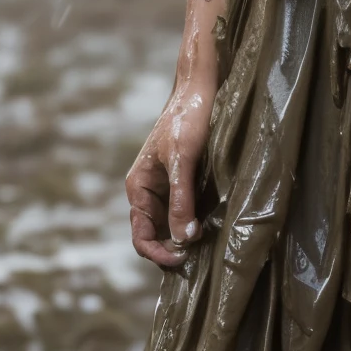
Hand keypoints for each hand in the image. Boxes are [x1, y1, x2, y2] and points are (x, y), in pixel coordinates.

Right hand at [126, 75, 214, 269]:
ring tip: (208, 247)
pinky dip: (195, 224)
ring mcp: (166, 188)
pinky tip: (212, 228)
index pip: (141, 237)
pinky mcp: (184, 183)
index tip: (184, 260)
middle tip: (200, 258)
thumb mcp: (184, 161)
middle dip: (174, 250)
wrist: (199, 90)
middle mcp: (148, 192)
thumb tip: (184, 240)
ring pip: (172, 227)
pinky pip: (185, 212)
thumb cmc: (187, 120)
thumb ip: (182, 200)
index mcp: (138, 188)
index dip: (159, 254)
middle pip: (156, 236)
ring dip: (186, 239)